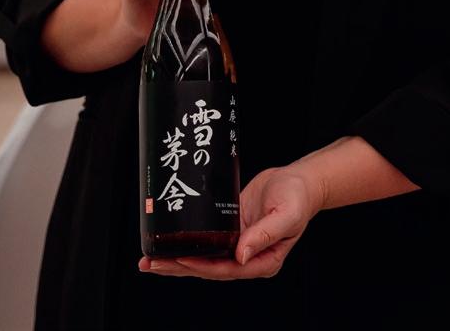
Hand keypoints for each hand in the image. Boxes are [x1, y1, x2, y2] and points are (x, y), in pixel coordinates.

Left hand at [138, 164, 325, 279]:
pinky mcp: (232, 228)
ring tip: (149, 259)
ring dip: (177, 257)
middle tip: (150, 265)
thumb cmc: (298, 198)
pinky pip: (207, 239)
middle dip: (178, 267)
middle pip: (208, 268)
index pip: (227, 269)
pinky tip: (170, 241)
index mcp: (263, 260)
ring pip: (204, 256)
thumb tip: (241, 255)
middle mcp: (248, 257)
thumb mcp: (286, 215)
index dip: (202, 266)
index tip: (180, 258)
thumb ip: (265, 235)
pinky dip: (188, 241)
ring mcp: (239, 244)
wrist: (299, 180)